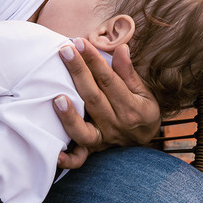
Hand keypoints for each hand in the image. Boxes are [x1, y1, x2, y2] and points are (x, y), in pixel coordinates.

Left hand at [52, 38, 160, 168]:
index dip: (94, 61)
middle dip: (78, 72)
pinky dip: (68, 159)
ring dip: (69, 116)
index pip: (109, 80)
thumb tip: (121, 48)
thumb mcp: (143, 91)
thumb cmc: (143, 111)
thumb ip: (129, 73)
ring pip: (83, 130)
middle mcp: (116, 124)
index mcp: (131, 107)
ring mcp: (103, 139)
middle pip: (93, 98)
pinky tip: (56, 154)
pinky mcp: (93, 151)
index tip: (79, 43)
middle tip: (64, 50)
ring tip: (57, 97)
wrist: (146, 142)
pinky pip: (80, 159)